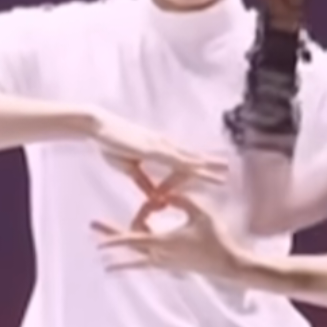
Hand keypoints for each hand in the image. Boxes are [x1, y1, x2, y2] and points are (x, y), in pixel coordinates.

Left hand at [91, 190, 246, 280]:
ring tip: (107, 259)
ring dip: (122, 257)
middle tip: (92, 232)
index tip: (98, 239)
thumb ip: (182, 200)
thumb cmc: (217, 238)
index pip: (132, 239)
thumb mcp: (201, 213)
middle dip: (110, 238)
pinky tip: (133, 260)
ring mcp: (165, 263)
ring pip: (138, 258)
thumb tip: (166, 193)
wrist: (229, 265)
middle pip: (128, 249)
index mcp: (164, 242)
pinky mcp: (172, 266)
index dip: (113, 238)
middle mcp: (160, 255)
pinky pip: (149, 263)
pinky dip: (137, 262)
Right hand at [94, 118, 226, 190]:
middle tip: (229, 170)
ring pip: (188, 157)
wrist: (98, 126)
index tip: (216, 171)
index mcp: (160, 149)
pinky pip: (173, 157)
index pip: (185, 160)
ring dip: (206, 164)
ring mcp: (160, 145)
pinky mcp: (152, 147)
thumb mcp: (130, 169)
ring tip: (223, 169)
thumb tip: (156, 200)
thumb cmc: (112, 144)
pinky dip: (188, 163)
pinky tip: (199, 167)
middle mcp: (164, 145)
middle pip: (192, 157)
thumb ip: (144, 184)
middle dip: (210, 164)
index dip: (201, 166)